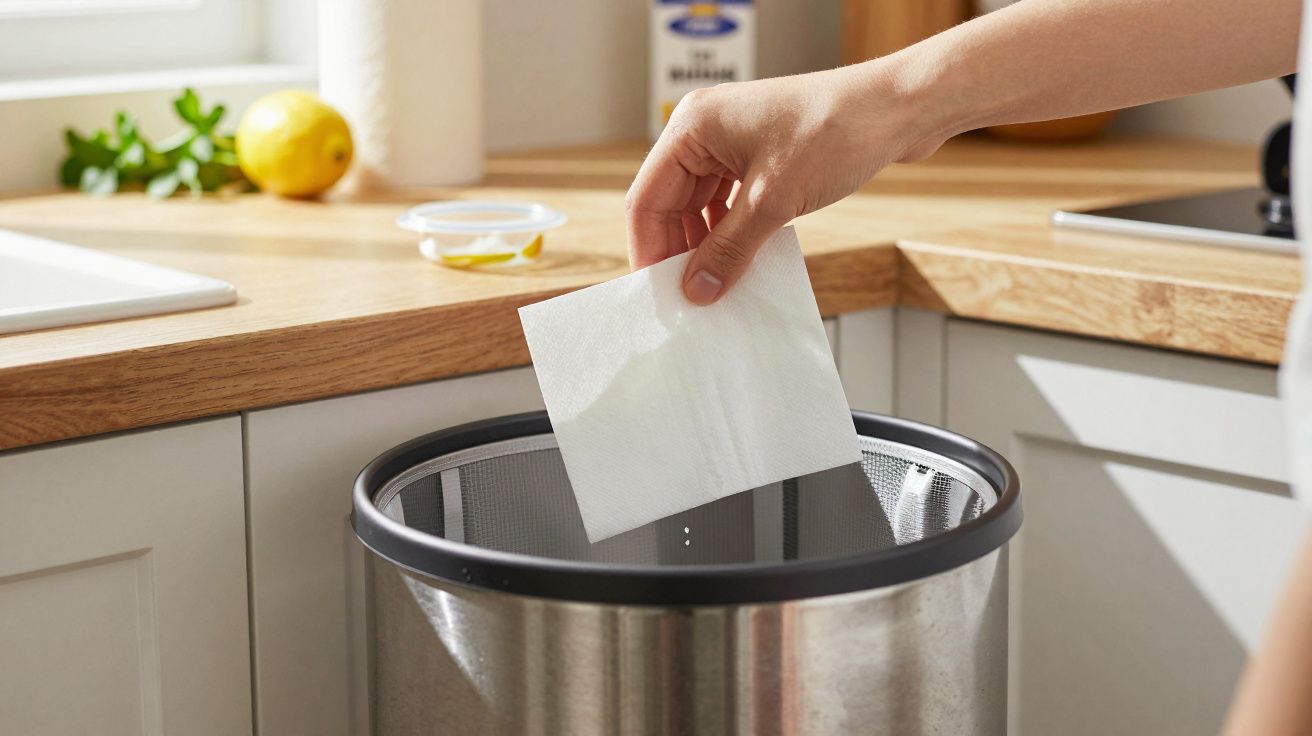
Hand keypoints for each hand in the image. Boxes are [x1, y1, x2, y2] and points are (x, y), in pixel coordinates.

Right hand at [625, 62, 948, 304]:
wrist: (899, 109)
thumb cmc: (837, 130)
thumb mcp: (773, 200)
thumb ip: (729, 249)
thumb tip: (697, 291)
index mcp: (693, 126)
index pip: (647, 199)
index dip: (650, 250)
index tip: (658, 295)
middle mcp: (705, 130)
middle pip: (671, 205)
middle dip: (679, 252)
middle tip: (689, 300)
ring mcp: (733, 143)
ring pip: (701, 208)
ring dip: (707, 247)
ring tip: (715, 288)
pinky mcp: (759, 156)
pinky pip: (729, 203)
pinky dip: (731, 234)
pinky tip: (740, 263)